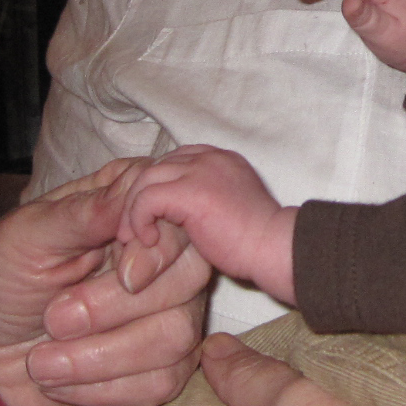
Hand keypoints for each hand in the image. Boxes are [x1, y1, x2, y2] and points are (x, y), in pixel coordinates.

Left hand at [0, 161, 213, 405]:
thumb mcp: (25, 237)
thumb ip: (84, 213)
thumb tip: (137, 191)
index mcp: (130, 209)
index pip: (181, 220)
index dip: (159, 251)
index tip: (122, 273)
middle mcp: (158, 259)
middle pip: (187, 282)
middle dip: (115, 311)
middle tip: (53, 320)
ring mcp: (164, 314)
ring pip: (176, 338)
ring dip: (101, 357)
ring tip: (42, 360)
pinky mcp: (156, 367)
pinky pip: (161, 383)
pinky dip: (104, 389)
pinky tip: (63, 381)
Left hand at [122, 146, 299, 303]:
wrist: (276, 248)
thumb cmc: (256, 241)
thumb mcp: (227, 210)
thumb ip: (202, 201)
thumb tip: (172, 215)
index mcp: (219, 159)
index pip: (172, 161)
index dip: (155, 187)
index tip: (148, 217)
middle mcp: (209, 157)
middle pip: (155, 166)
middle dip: (137, 197)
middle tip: (129, 230)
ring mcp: (200, 170)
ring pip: (146, 179)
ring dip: (133, 210)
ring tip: (134, 238)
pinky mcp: (191, 191)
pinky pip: (147, 198)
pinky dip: (140, 219)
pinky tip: (149, 240)